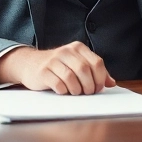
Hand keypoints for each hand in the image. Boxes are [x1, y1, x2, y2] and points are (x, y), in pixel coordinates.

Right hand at [0, 43, 115, 94]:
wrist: (30, 64)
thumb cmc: (58, 67)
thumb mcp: (77, 64)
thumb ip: (94, 72)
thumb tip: (111, 83)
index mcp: (78, 48)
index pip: (97, 62)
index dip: (100, 78)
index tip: (98, 88)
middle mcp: (66, 51)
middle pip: (85, 70)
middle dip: (89, 86)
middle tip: (88, 93)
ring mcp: (54, 60)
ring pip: (72, 77)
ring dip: (77, 90)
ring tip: (76, 92)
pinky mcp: (43, 71)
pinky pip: (59, 84)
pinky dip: (64, 91)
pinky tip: (64, 91)